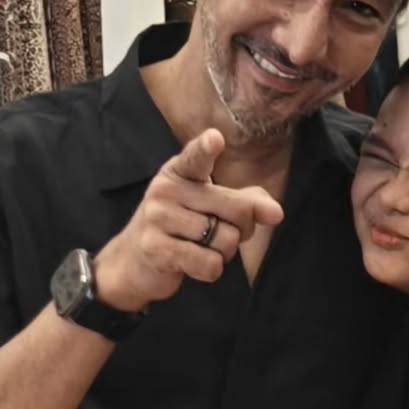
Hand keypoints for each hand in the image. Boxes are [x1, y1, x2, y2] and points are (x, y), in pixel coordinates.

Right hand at [92, 129, 283, 309]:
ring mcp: (157, 218)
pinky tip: (193, 263)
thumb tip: (275, 213)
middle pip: (236, 209)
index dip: (207, 148)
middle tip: (224, 233)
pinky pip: (208, 263)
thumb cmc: (181, 226)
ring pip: (225, 239)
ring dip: (224, 253)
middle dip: (243, 229)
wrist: (133, 260)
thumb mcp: (210, 205)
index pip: (196, 157)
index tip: (215, 138)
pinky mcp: (155, 248)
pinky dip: (211, 270)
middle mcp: (166, 189)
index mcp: (181, 171)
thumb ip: (246, 201)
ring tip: (202, 248)